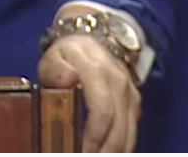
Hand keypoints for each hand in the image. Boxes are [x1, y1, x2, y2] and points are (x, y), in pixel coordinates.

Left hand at [38, 34, 140, 152]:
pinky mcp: (135, 102)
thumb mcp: (53, 59)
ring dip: (114, 151)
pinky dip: (121, 146)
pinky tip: (107, 151)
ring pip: (128, 132)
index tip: (81, 151)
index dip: (94, 136)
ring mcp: (130, 92)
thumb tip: (68, 78)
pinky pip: (132, 130)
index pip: (102, 110)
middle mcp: (118, 81)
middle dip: (104, 150)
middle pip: (118, 126)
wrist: (90, 42)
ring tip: (95, 156)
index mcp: (96, 69)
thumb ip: (56, 70)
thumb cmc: (66, 57)